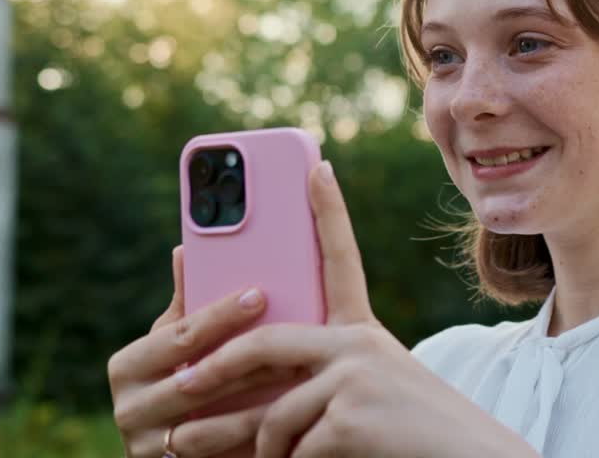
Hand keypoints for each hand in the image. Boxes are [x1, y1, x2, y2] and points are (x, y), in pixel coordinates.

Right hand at [107, 246, 302, 457]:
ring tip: (301, 379)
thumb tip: (183, 248)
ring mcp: (147, 447)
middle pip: (198, 380)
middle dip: (251, 360)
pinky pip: (219, 457)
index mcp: (127, 366)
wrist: (173, 455)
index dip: (222, 315)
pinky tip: (288, 421)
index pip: (180, 335)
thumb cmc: (180, 382)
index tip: (261, 294)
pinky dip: (255, 440)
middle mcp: (128, 408)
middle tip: (296, 340)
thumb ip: (184, 305)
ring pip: (211, 426)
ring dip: (260, 405)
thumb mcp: (174, 346)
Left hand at [166, 161, 539, 457]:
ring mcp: (357, 375)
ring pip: (275, 412)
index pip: (343, 259)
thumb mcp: (371, 392)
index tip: (317, 168)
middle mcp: (360, 342)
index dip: (330, 211)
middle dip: (216, 368)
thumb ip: (326, 374)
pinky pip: (294, 448)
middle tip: (182, 386)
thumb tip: (263, 376)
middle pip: (264, 341)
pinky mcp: (351, 414)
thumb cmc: (416, 437)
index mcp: (364, 333)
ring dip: (257, 450)